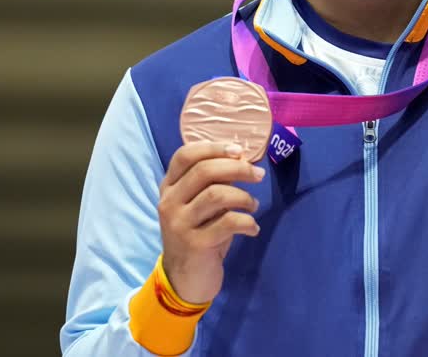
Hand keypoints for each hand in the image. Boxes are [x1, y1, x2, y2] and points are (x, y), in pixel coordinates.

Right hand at [158, 141, 264, 303]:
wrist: (184, 280)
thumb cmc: (197, 235)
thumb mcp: (198, 206)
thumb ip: (212, 184)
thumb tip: (242, 160)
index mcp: (168, 188)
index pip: (185, 155)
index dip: (214, 148)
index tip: (239, 151)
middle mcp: (169, 203)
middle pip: (204, 171)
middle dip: (237, 168)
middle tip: (258, 175)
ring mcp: (180, 224)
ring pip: (217, 195)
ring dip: (244, 197)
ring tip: (253, 205)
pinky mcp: (195, 244)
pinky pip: (228, 222)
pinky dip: (247, 221)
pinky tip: (253, 228)